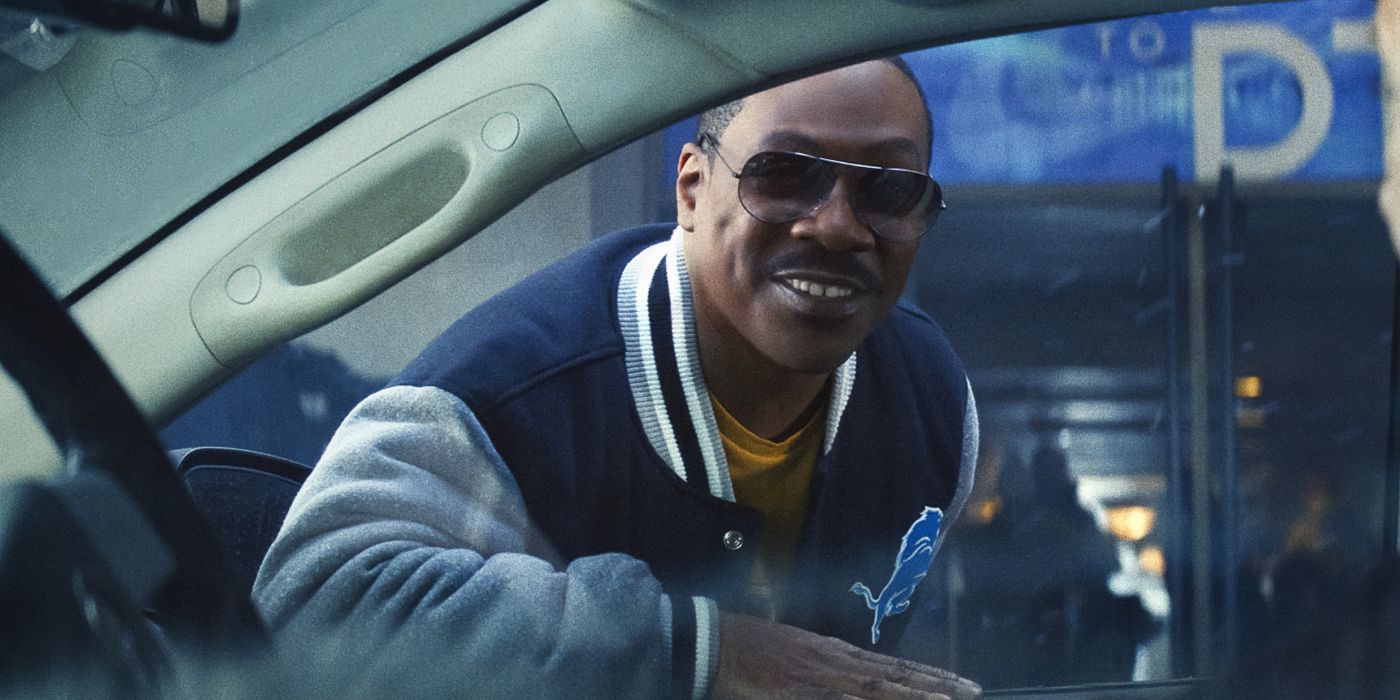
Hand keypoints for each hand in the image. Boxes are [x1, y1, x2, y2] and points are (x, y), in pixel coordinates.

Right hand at [711, 613, 980, 698]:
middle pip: (893, 676)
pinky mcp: (795, 689)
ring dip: (912, 695)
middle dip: (935, 685)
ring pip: (874, 688)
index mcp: (834, 653)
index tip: (961, 684)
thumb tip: (852, 678)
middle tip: (973, 691)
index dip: (928, 675)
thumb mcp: (795, 655)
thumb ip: (825, 668)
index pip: (892, 666)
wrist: (713, 640)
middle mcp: (834, 661)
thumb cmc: (748, 649)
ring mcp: (817, 675)